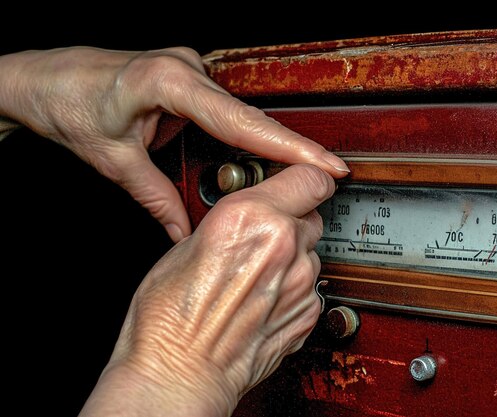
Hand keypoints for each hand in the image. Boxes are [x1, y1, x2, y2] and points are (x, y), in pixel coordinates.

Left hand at [0, 47, 348, 241]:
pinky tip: (242, 158)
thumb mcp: (113, 160)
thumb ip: (155, 198)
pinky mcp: (187, 79)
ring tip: (282, 175)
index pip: (242, 122)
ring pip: (237, 117)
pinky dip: (233, 138)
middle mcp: (187, 69)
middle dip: (284, 152)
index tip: (327, 163)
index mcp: (168, 82)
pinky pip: (221, 111)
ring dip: (255, 148)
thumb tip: (185, 233)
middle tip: (320, 179)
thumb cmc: (68, 104)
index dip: (290, 147)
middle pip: (248, 119)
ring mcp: (189, 70)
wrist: (41, 79)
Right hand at [80, 164, 333, 416]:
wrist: (179, 374)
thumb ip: (231, 219)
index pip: (310, 177)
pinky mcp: (309, 312)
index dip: (306, 179)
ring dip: (292, 257)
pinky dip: (293, 288)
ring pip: (311, 252)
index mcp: (250, 216)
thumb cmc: (169, 318)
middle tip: (263, 236)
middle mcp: (282, 244)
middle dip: (292, 220)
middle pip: (312, 214)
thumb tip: (250, 211)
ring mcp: (300, 281)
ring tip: (255, 276)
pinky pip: (311, 286)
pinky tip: (263, 299)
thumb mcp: (186, 245)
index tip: (301, 182)